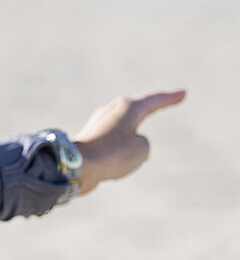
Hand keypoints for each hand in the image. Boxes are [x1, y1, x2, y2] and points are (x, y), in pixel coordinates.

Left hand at [71, 90, 186, 194]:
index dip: (170, 98)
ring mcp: (98, 125)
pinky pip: (112, 146)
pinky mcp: (89, 140)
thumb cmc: (112, 154)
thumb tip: (129, 147)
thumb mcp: (142, 149)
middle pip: (137, 109)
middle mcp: (111, 111)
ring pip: (124, 131)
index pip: (154, 100)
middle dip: (150, 107)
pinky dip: (117, 153)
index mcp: (127, 107)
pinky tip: (112, 166)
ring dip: (131, 140)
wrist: (76, 165)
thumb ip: (143, 144)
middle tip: (164, 100)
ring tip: (128, 154)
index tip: (183, 93)